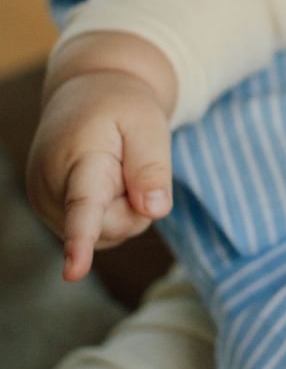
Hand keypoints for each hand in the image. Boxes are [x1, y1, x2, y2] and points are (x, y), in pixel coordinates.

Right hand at [27, 69, 172, 280]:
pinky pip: (99, 232)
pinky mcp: (52, 215)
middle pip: (114, 227)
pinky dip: (112, 212)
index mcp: (79, 160)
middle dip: (136, 203)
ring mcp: (48, 206)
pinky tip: (104, 183)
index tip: (73, 272)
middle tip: (130, 162)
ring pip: (107, 233)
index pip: (83, 206)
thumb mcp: (148, 124)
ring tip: (114, 168)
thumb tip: (154, 211)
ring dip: (123, 208)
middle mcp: (52, 190)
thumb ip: (152, 167)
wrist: (86, 95)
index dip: (81, 241)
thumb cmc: (121, 108)